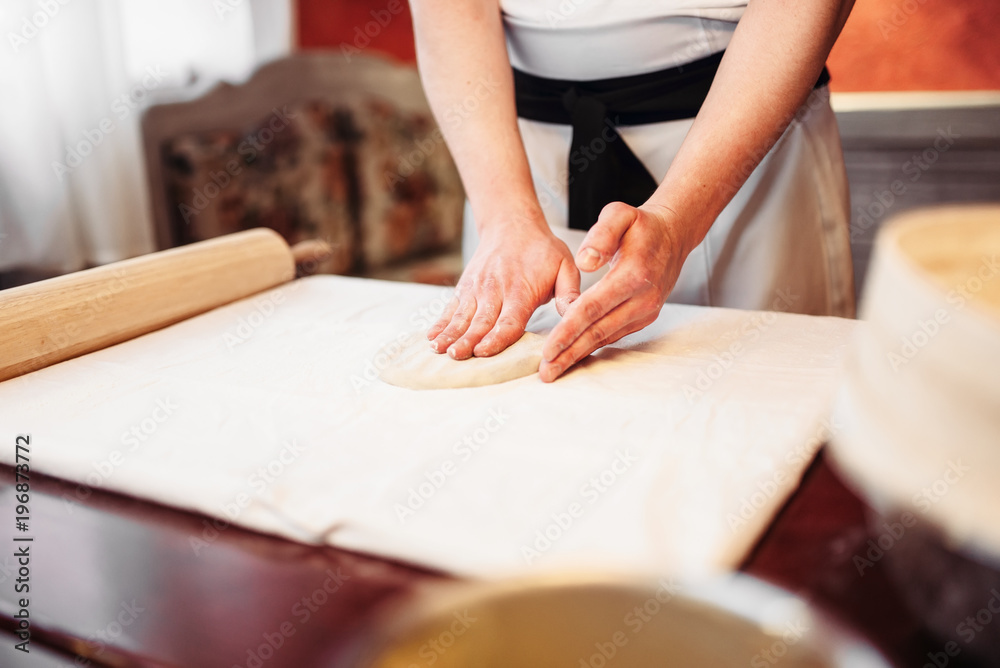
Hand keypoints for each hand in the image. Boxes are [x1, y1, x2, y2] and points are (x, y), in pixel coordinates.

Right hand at [428, 213, 580, 358]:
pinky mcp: (465, 288)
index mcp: (520, 291)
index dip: (496, 338)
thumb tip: (577, 314)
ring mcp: (476, 289)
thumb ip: (570, 293)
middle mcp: (495, 291)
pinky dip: (440, 323)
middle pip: (481, 322)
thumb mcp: (565, 265)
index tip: (483, 352)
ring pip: (462, 316)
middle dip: (467, 341)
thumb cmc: (542, 250)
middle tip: (456, 357)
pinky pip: (450, 308)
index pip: (508, 320)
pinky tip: (431, 338)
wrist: (512, 224)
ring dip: (449, 334)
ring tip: (438, 349)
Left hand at [539, 202, 690, 381]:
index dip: (568, 330)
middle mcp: (642, 299)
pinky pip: (614, 335)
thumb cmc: (641, 225)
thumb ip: (601, 234)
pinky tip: (573, 356)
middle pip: (598, 331)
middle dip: (569, 353)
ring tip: (554, 370)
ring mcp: (645, 311)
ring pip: (606, 338)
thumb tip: (585, 262)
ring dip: (578, 355)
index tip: (548, 349)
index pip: (593, 308)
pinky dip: (592, 347)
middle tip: (546, 372)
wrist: (673, 236)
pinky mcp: (644, 317)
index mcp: (632, 275)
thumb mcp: (620, 214)